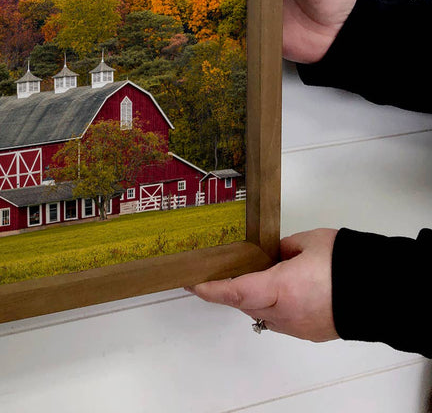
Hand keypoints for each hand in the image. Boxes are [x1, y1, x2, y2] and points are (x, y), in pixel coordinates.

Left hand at [186, 229, 338, 341]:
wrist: (383, 292)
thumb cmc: (346, 262)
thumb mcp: (307, 242)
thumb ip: (280, 249)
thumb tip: (269, 254)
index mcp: (282, 288)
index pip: (236, 290)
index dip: (210, 288)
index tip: (191, 283)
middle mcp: (286, 313)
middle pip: (244, 303)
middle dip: (228, 289)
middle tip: (215, 272)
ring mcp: (298, 327)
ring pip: (260, 314)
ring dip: (249, 298)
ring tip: (243, 277)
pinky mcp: (310, 332)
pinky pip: (279, 320)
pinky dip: (269, 306)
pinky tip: (271, 290)